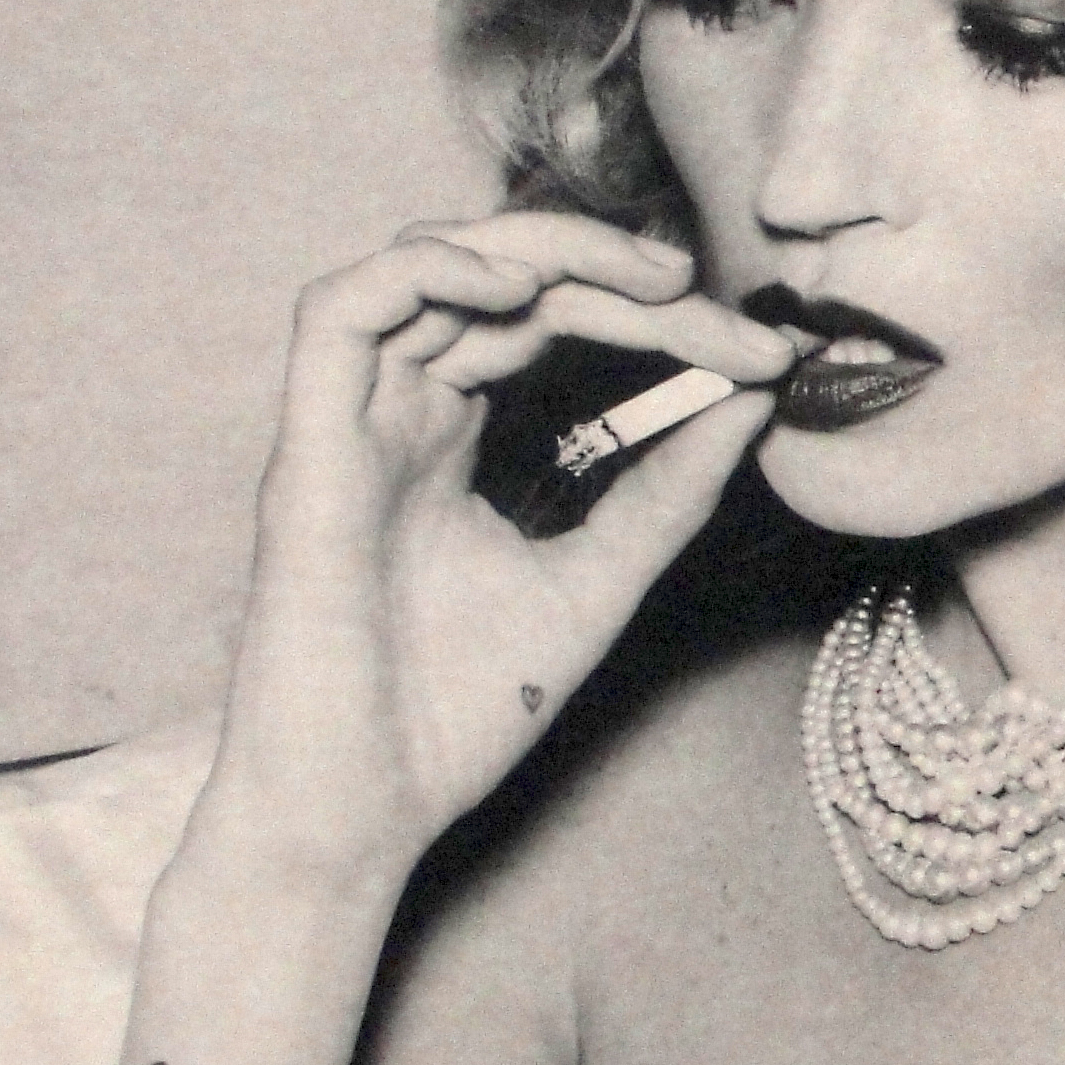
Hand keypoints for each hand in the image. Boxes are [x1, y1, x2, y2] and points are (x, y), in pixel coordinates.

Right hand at [200, 214, 792, 884]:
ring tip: (643, 279)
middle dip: (615, 270)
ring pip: (424, 267)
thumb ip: (670, 489)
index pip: (553, 320)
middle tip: (710, 297)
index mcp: (454, 438)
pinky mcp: (305, 453)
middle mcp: (397, 415)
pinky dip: (427, 273)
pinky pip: (338, 313)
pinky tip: (522, 291)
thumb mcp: (601, 578)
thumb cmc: (457, 711)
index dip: (653, 311)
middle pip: (498, 277)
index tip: (759, 347)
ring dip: (540, 249)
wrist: (368, 816)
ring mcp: (347, 429)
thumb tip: (755, 394)